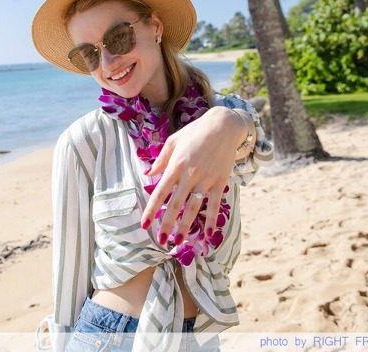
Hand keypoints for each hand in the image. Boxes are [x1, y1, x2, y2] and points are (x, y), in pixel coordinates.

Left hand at [142, 106, 245, 244]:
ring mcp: (206, 180)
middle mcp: (189, 175)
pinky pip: (215, 205)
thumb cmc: (195, 132)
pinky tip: (209, 235)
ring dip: (186, 226)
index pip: (160, 192)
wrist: (223, 125)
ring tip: (179, 242)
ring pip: (194, 208)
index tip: (144, 224)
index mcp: (175, 165)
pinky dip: (212, 220)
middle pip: (176, 205)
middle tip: (161, 240)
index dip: (151, 210)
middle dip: (167, 224)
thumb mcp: (173, 141)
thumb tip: (148, 174)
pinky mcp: (220, 182)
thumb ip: (161, 160)